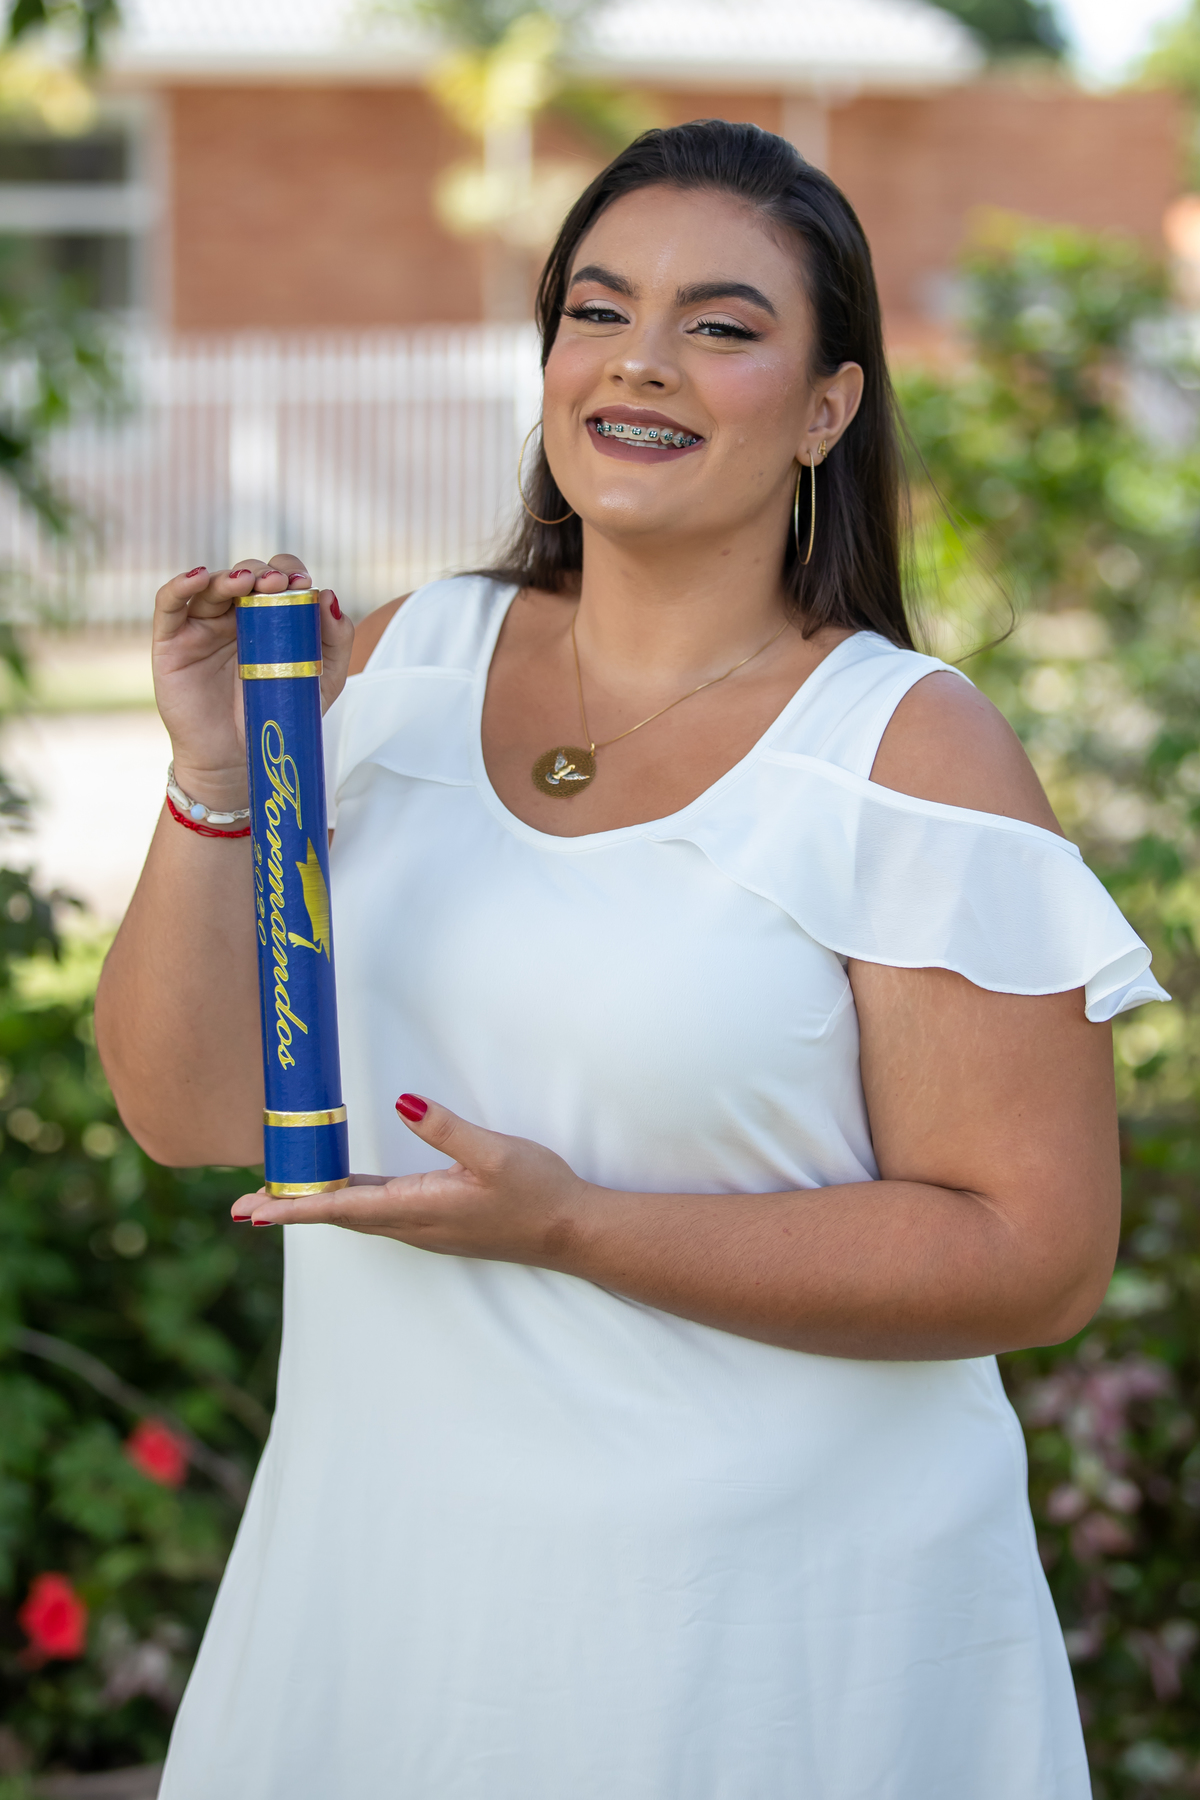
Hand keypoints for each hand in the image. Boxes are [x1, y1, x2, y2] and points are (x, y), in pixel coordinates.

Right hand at [152, 553, 354, 809]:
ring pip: (210, 585)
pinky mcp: (171, 642)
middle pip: (244, 576)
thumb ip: (334, 640)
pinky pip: (169, 604)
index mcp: (268, 619)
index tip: (302, 583)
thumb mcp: (321, 681)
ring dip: (230, 577)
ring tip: (246, 582)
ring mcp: (201, 627)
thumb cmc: (276, 717)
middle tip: (279, 584)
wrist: (238, 760)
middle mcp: (234, 616)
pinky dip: (180, 585)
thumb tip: (328, 595)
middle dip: (262, 574)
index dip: (287, 571)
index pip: (276, 579)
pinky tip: (199, 577)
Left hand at [231, 1095, 591, 1265]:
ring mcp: (425, 1227)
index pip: (342, 1208)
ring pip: (357, 1216)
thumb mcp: (496, 1153)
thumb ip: (447, 1129)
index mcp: (419, 1208)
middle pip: (339, 1216)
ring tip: (276, 1199)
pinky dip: (348, 1205)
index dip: (294, 1208)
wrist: (573, 1231)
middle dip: (290, 1209)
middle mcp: (414, 1224)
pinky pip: (379, 1213)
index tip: (253, 1211)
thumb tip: (403, 1103)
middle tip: (243, 1205)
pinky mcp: (438, 1222)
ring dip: (315, 1208)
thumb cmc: (537, 1191)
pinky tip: (341, 1195)